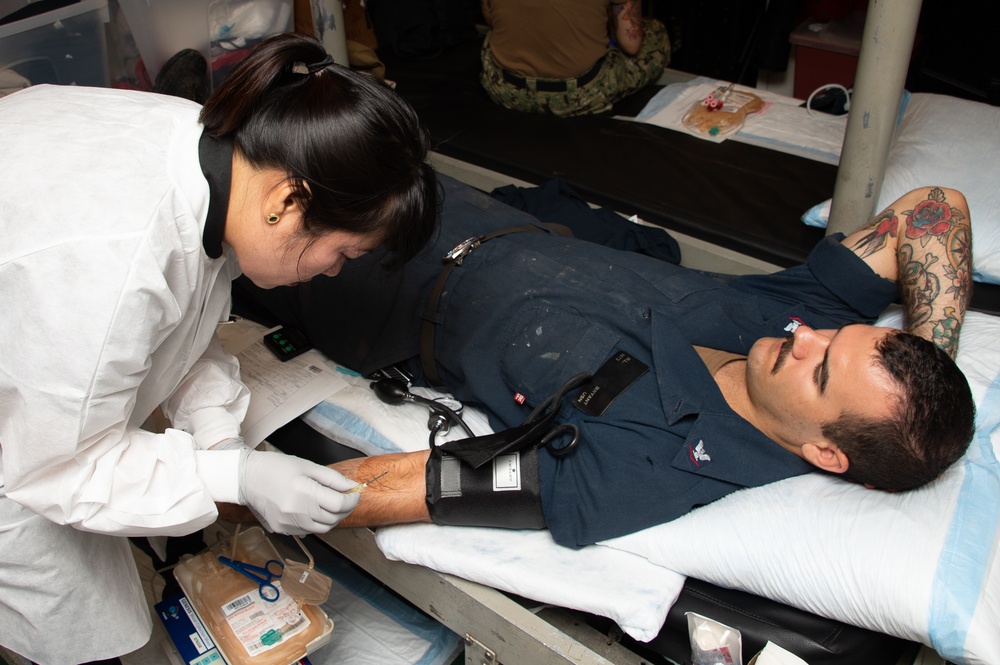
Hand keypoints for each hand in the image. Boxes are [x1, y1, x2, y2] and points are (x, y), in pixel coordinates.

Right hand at [238, 449, 360, 534]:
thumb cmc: (276, 467)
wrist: (245, 478)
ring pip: (322, 529)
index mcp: (304, 493)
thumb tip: (352, 486)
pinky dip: (316, 523)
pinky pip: (307, 532)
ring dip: (332, 518)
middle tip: (345, 498)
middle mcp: (297, 513)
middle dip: (345, 509)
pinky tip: (312, 511)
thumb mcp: (307, 466)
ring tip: (330, 505)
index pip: (339, 505)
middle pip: (333, 519)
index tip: (355, 493)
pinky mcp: (282, 530)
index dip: (352, 500)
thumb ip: (332, 479)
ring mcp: (289, 524)